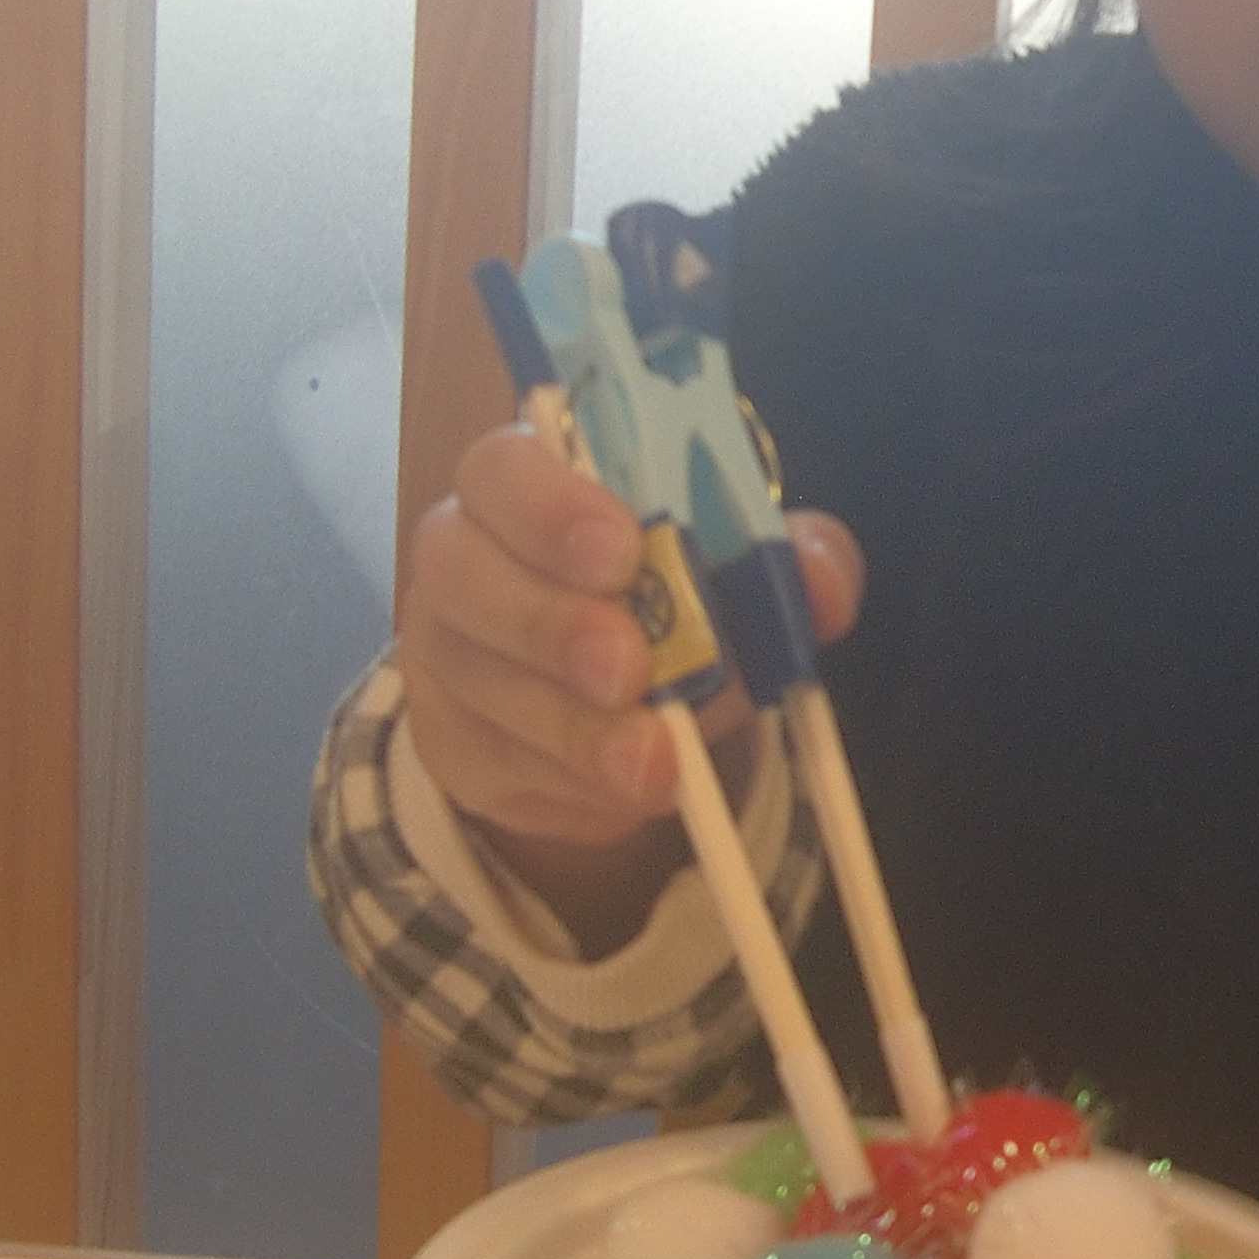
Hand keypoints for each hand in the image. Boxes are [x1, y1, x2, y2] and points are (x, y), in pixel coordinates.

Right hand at [396, 423, 862, 934]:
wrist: (621, 706)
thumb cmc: (672, 602)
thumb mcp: (738, 573)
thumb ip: (784, 559)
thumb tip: (818, 578)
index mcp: (527, 483)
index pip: (501, 466)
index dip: (550, 505)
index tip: (624, 550)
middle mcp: (461, 555)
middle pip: (457, 568)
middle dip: (548, 623)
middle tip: (630, 670)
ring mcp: (440, 651)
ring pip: (475, 681)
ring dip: (568, 728)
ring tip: (654, 763)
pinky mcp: (445, 741)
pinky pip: (487, 764)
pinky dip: (561, 785)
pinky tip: (620, 793)